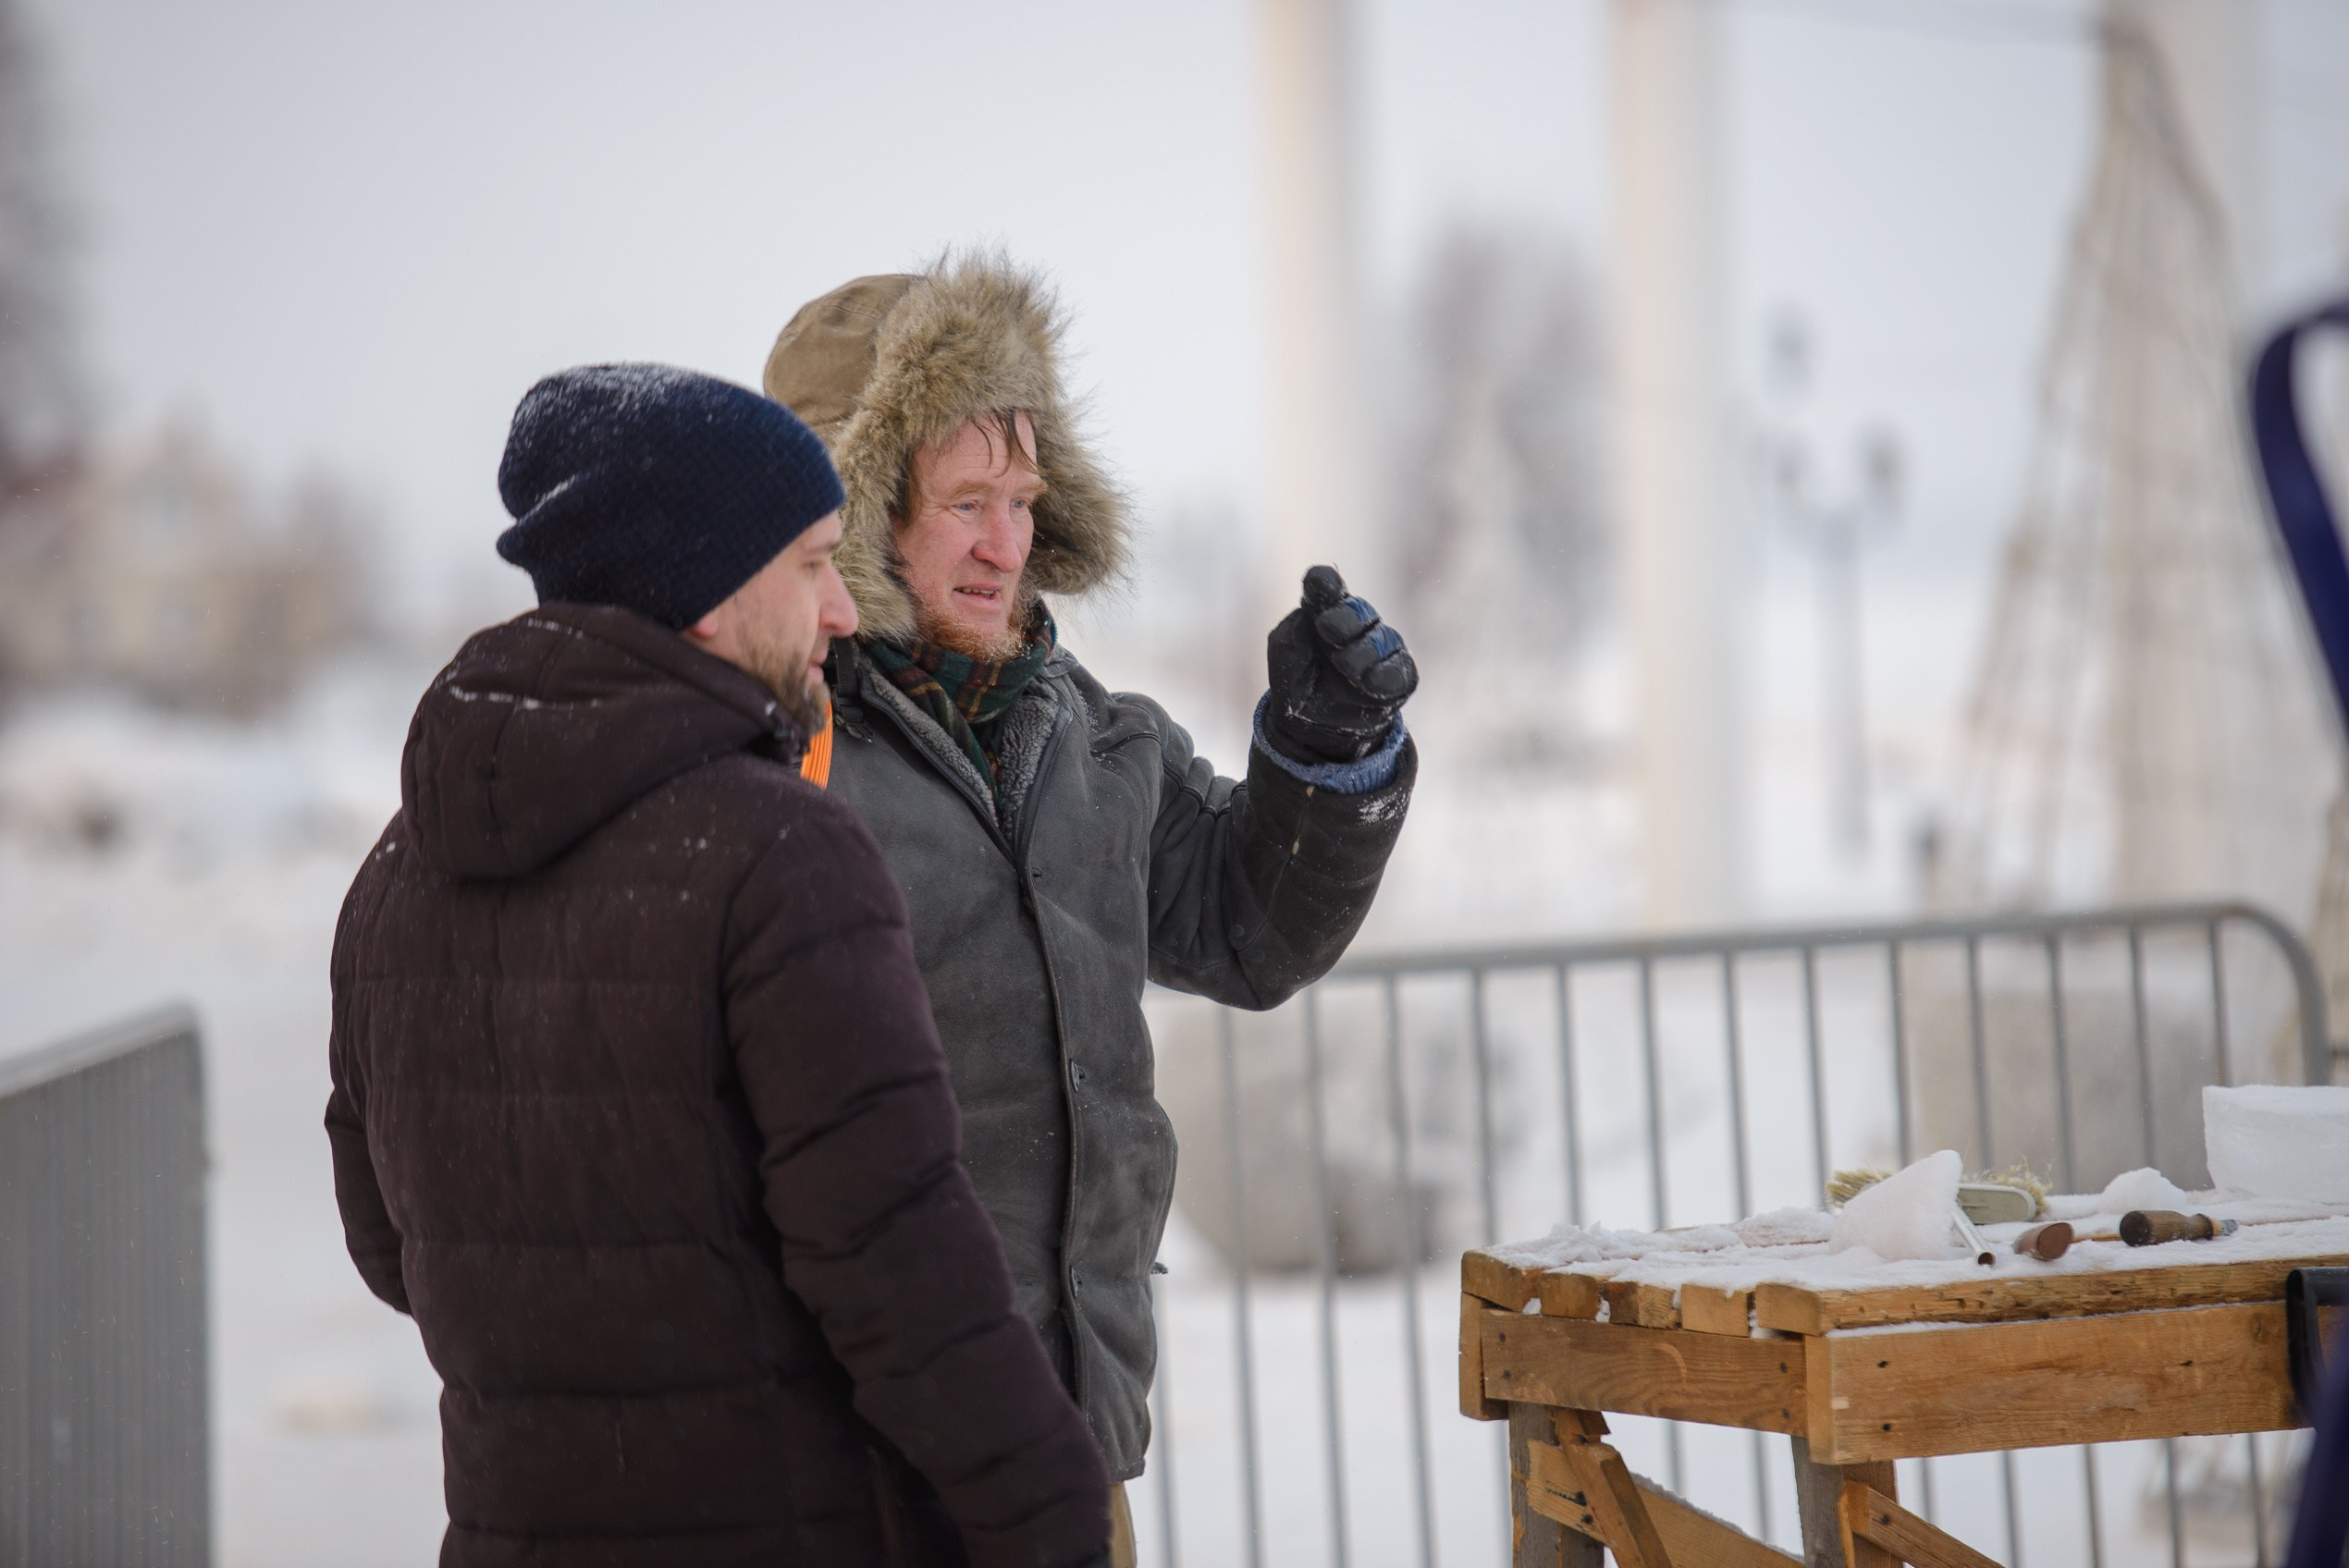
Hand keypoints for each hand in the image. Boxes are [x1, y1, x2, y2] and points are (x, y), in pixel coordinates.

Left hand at [1264, 565, 1417, 765]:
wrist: (1315, 733)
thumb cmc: (1299, 688)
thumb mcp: (1284, 666)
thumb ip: (1290, 641)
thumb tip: (1305, 619)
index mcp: (1322, 614)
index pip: (1326, 588)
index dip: (1324, 583)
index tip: (1317, 584)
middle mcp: (1355, 627)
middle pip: (1357, 610)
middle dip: (1344, 617)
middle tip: (1327, 627)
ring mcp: (1380, 650)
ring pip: (1381, 639)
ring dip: (1362, 651)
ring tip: (1344, 666)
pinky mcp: (1399, 676)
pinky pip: (1399, 669)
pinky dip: (1383, 674)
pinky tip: (1368, 682)